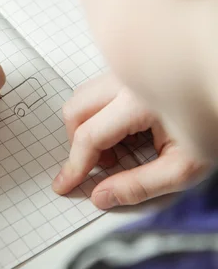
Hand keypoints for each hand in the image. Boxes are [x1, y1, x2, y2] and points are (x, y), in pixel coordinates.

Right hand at [53, 73, 204, 208]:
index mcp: (138, 102)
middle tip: (99, 166)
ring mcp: (129, 73)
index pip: (89, 136)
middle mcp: (128, 79)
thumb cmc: (216, 124)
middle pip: (75, 109)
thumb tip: (102, 196)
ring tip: (119, 150)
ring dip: (89, 127)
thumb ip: (140, 186)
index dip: (74, 165)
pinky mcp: (132, 73)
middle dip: (77, 142)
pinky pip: (101, 92)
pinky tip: (128, 132)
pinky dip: (102, 115)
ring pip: (85, 97)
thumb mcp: (183, 168)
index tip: (65, 184)